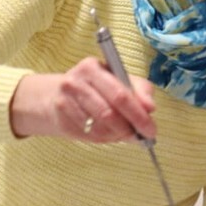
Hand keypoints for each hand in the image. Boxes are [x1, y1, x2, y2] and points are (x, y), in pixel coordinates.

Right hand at [9, 57, 156, 141]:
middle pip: (109, 113)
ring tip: (123, 133)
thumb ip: (139, 91)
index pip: (120, 94)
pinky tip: (107, 133)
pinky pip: (89, 136)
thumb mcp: (119, 80)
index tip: (151, 128)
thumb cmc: (96, 87)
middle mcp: (76, 82)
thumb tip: (150, 108)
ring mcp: (65, 101)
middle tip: (140, 136)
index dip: (138, 114)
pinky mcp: (60, 119)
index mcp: (93, 67)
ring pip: (99, 127)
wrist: (55, 95)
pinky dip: (104, 138)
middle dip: (129, 128)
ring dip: (117, 135)